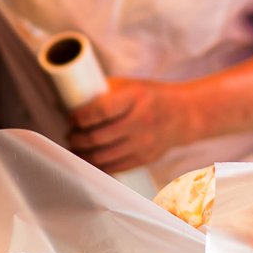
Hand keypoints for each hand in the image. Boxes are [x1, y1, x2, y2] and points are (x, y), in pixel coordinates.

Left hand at [66, 78, 197, 174]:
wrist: (183, 115)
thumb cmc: (151, 97)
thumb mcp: (131, 85)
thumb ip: (104, 92)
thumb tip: (69, 98)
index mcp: (136, 98)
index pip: (102, 111)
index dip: (81, 117)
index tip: (71, 117)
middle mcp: (141, 122)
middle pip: (98, 137)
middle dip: (77, 137)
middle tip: (70, 133)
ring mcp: (143, 143)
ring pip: (103, 156)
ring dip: (83, 153)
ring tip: (75, 146)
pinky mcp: (144, 159)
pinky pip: (114, 167)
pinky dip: (97, 165)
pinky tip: (88, 159)